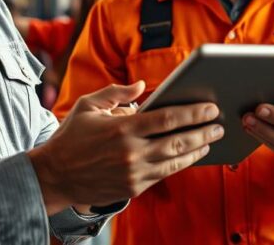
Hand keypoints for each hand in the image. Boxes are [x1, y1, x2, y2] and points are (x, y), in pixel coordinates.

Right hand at [29, 82, 222, 214]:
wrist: (54, 177)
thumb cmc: (72, 137)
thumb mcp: (88, 105)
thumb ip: (117, 92)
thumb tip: (142, 85)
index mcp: (122, 128)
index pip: (167, 119)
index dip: (193, 113)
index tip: (211, 108)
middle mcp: (130, 152)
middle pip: (177, 141)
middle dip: (203, 132)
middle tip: (220, 125)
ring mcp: (133, 173)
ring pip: (175, 161)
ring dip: (197, 150)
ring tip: (211, 140)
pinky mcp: (133, 188)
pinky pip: (164, 174)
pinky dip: (180, 164)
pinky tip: (191, 154)